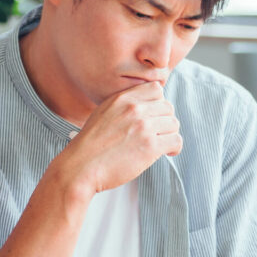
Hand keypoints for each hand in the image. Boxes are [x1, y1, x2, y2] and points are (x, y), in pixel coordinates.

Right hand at [59, 81, 181, 193]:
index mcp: (122, 98)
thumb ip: (124, 105)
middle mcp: (134, 109)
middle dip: (164, 121)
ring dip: (169, 135)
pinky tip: (167, 152)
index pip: (156, 89)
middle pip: (168, 107)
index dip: (158, 103)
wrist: (81, 167)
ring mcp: (143, 127)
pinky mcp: (150, 146)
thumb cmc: (91, 145)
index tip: (153, 116)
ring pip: (173, 123)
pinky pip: (176, 141)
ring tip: (161, 144)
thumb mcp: (103, 113)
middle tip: (157, 134)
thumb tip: (146, 105)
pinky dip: (174, 147)